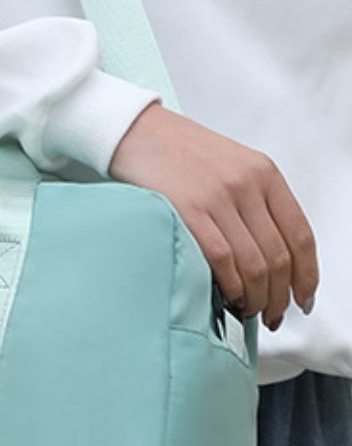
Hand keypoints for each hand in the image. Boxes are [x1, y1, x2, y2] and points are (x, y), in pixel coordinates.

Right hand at [108, 102, 317, 331]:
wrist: (138, 131)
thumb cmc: (181, 153)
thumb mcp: (233, 166)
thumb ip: (257, 203)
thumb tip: (273, 258)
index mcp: (265, 173)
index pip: (301, 235)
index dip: (307, 275)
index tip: (303, 298)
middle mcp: (247, 185)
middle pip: (279, 257)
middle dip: (280, 296)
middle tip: (274, 314)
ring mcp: (219, 197)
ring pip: (254, 264)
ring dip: (256, 298)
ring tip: (249, 310)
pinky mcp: (189, 210)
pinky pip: (222, 260)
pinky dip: (230, 286)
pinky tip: (227, 296)